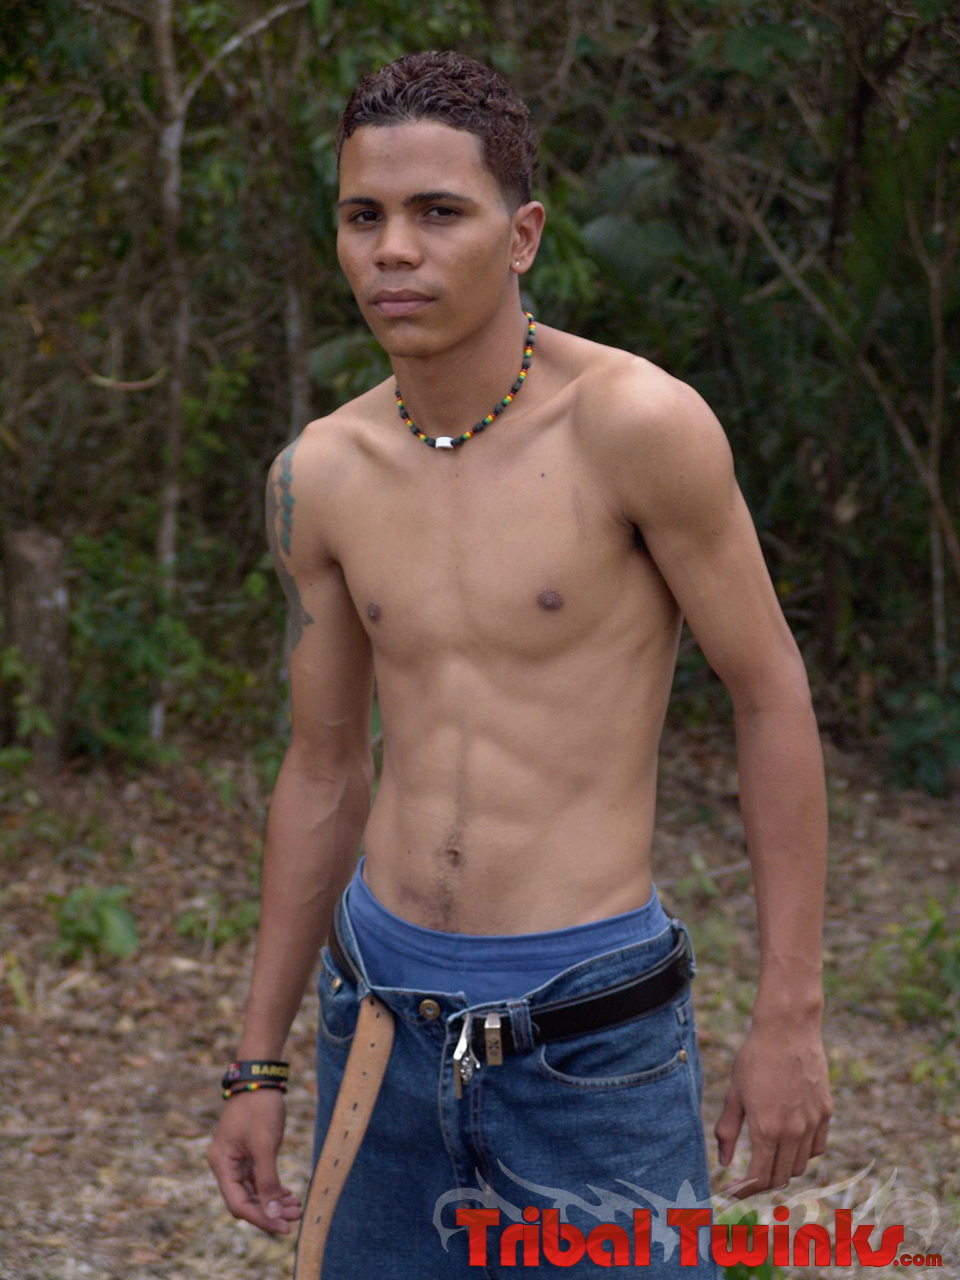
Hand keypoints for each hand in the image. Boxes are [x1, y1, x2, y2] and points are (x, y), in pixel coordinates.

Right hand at [207, 1089, 302, 1234]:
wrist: (260, 1078)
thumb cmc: (259, 1108)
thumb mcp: (265, 1145)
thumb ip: (268, 1180)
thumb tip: (274, 1213)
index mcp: (222, 1165)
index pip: (239, 1204)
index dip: (261, 1218)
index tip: (284, 1228)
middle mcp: (225, 1165)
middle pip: (246, 1200)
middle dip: (271, 1210)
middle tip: (296, 1218)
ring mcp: (236, 1160)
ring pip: (254, 1190)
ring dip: (274, 1200)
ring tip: (297, 1207)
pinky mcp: (248, 1153)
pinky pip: (259, 1178)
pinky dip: (273, 1187)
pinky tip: (289, 1194)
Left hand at [714, 1018, 831, 1197]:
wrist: (788, 1029)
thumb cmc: (755, 1057)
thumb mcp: (735, 1093)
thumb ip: (728, 1130)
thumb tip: (724, 1162)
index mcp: (767, 1129)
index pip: (759, 1178)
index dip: (743, 1190)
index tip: (731, 1191)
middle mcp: (793, 1132)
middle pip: (781, 1178)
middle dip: (761, 1184)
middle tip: (745, 1178)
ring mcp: (813, 1123)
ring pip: (800, 1166)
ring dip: (782, 1170)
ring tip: (766, 1161)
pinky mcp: (826, 1112)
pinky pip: (817, 1147)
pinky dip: (803, 1154)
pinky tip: (789, 1144)